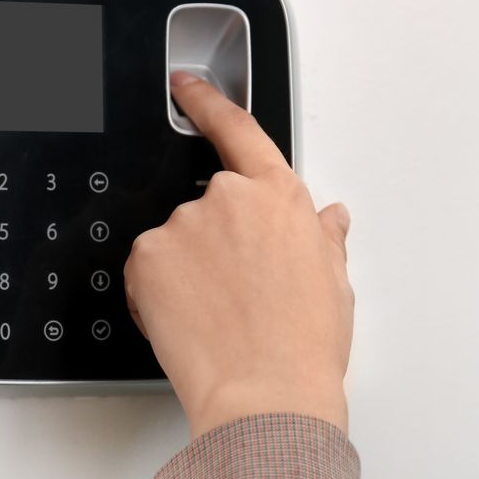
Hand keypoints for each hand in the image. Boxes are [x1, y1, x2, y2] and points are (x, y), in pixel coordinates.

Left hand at [124, 72, 354, 437]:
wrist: (264, 393)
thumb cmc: (304, 345)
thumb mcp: (332, 283)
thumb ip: (321, 239)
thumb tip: (329, 221)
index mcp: (279, 197)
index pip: (237, 129)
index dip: (207, 101)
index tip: (186, 86)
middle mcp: (227, 199)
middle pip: (207, 208)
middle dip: (213, 246)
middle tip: (234, 296)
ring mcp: (183, 225)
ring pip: (175, 242)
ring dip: (186, 271)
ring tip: (217, 316)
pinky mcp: (147, 256)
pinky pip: (145, 269)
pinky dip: (158, 292)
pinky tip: (189, 321)